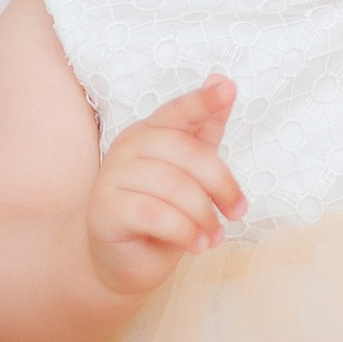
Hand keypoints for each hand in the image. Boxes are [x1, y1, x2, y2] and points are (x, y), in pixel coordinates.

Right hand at [84, 79, 243, 300]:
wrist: (120, 260)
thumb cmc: (160, 212)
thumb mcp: (188, 173)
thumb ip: (204, 131)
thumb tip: (222, 81)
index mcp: (149, 132)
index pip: (179, 111)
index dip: (204, 101)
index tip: (228, 89)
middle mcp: (128, 147)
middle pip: (188, 153)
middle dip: (221, 185)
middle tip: (236, 212)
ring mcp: (112, 177)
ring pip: (175, 186)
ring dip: (204, 215)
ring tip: (213, 236)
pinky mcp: (105, 210)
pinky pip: (156, 214)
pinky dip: (185, 232)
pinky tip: (197, 245)